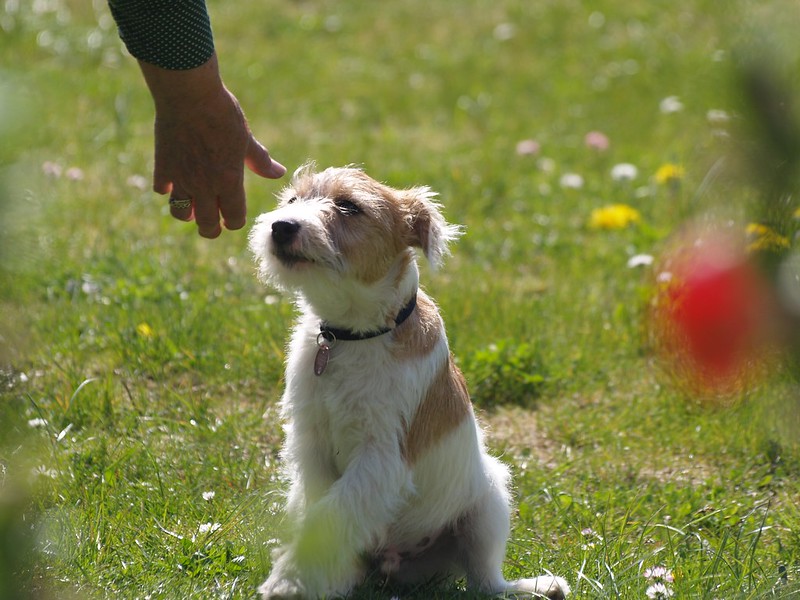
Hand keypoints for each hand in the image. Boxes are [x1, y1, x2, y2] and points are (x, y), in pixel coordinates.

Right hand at [139, 55, 285, 237]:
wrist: (189, 95)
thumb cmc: (223, 114)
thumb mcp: (245, 139)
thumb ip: (260, 161)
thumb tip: (278, 173)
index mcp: (229, 182)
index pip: (234, 218)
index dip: (234, 221)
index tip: (233, 218)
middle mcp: (205, 186)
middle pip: (207, 225)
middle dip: (211, 229)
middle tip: (213, 225)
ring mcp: (181, 178)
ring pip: (180, 212)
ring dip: (188, 213)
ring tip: (193, 206)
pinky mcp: (162, 166)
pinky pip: (161, 189)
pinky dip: (167, 189)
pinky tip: (173, 181)